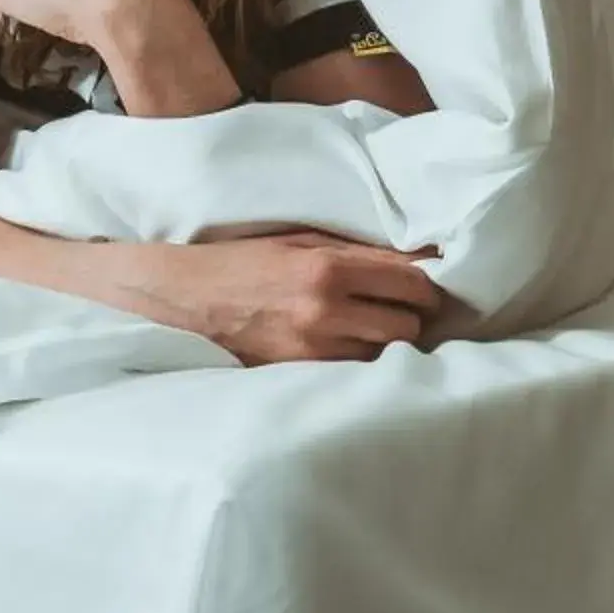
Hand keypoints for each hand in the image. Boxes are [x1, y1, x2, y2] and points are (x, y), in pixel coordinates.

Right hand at [99, 231, 443, 364]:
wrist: (185, 298)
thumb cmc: (245, 260)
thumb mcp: (302, 239)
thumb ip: (360, 249)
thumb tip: (418, 256)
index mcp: (329, 269)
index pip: (410, 284)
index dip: (428, 288)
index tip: (428, 287)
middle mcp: (325, 312)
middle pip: (407, 327)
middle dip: (412, 318)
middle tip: (404, 309)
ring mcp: (312, 349)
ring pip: (383, 354)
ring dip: (387, 343)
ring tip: (375, 328)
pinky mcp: (299, 373)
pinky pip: (351, 371)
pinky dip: (358, 359)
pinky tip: (349, 345)